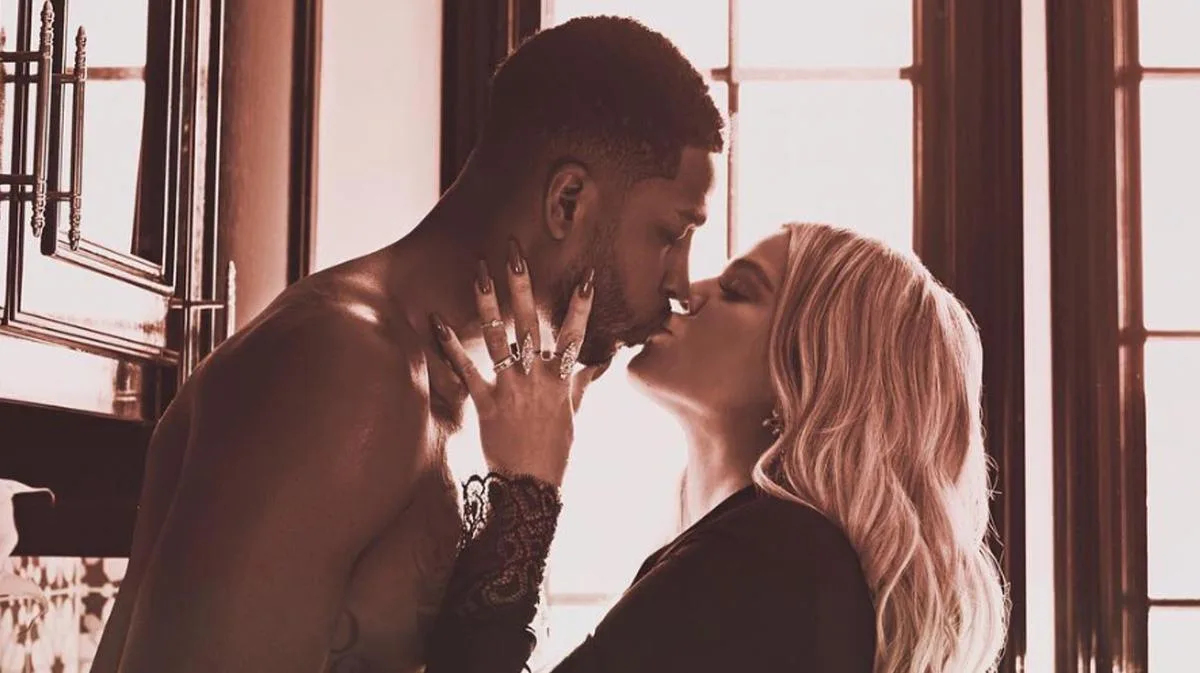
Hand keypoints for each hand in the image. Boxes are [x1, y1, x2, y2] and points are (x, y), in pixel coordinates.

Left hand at [431, 246, 599, 486]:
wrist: (531, 487)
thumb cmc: (554, 451)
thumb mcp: (573, 413)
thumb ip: (583, 380)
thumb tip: (602, 358)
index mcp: (561, 379)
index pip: (576, 335)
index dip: (581, 306)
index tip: (587, 276)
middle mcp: (537, 378)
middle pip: (531, 324)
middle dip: (523, 287)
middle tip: (514, 253)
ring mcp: (511, 390)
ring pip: (498, 339)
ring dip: (487, 304)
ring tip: (478, 272)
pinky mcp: (486, 404)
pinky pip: (466, 370)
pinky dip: (450, 346)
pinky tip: (436, 321)